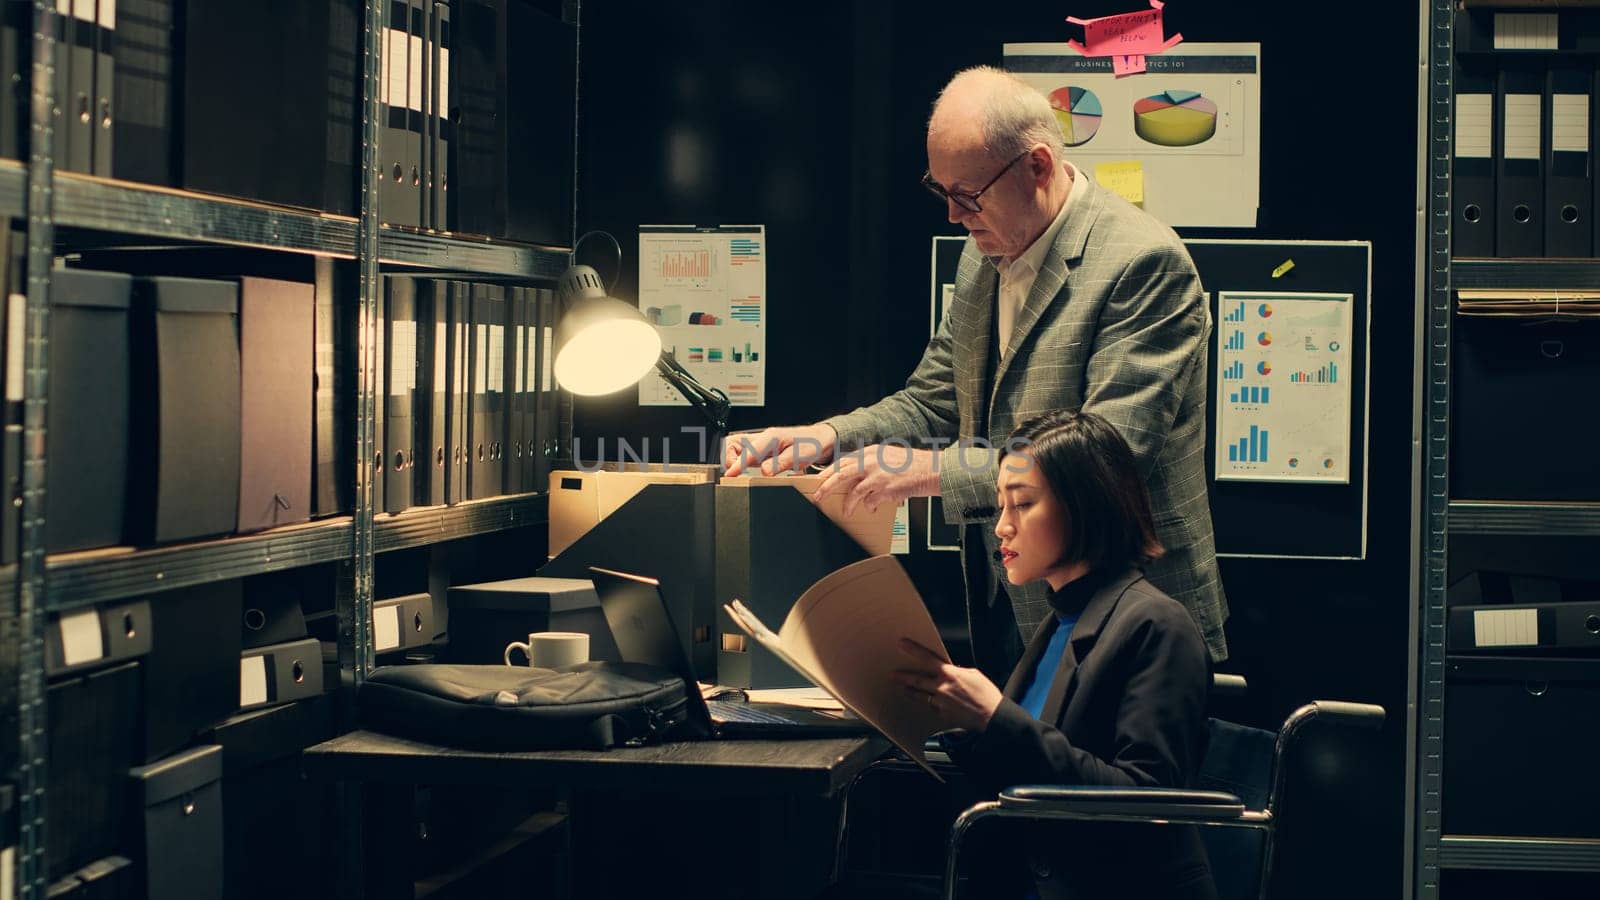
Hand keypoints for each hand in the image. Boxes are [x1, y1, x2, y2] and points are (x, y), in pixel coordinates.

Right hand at [723, 424, 837, 476]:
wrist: (818, 439)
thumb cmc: (810, 445)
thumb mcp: (798, 456)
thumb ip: (779, 463)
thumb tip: (764, 471)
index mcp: (770, 437)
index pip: (747, 451)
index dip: (737, 464)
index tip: (730, 475)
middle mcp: (763, 438)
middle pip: (733, 443)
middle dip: (730, 459)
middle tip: (736, 474)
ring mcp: (761, 443)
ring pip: (736, 448)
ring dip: (734, 460)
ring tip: (740, 473)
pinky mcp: (762, 449)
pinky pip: (745, 453)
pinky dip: (741, 462)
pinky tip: (747, 471)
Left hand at [813, 444, 938, 515]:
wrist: (930, 469)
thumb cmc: (910, 465)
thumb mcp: (886, 456)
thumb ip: (870, 462)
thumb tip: (854, 476)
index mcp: (870, 451)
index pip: (843, 461)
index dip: (829, 472)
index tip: (819, 480)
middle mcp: (871, 461)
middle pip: (840, 474)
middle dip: (826, 486)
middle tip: (817, 496)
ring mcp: (877, 475)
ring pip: (853, 492)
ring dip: (848, 504)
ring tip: (845, 512)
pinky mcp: (884, 489)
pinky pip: (869, 502)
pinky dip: (869, 507)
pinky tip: (871, 509)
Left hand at [891, 638, 1003, 732]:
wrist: (991, 716)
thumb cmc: (986, 695)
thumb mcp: (974, 675)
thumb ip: (958, 672)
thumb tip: (951, 672)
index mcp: (950, 674)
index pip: (927, 658)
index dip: (913, 650)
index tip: (902, 644)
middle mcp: (941, 688)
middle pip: (917, 680)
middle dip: (903, 676)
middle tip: (893, 674)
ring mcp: (940, 702)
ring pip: (920, 696)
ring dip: (910, 691)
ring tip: (904, 689)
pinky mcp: (942, 714)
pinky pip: (932, 707)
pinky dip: (931, 704)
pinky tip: (930, 703)